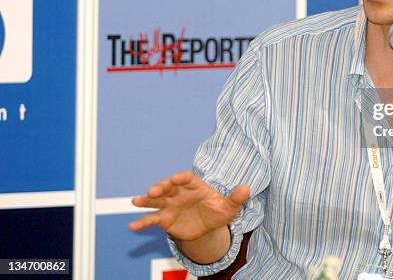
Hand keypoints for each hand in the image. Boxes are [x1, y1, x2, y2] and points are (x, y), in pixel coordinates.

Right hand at [128, 171, 249, 241]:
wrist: (207, 226)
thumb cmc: (218, 211)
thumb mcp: (229, 207)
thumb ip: (236, 198)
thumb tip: (247, 189)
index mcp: (195, 186)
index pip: (186, 178)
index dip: (180, 177)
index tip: (175, 178)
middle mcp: (179, 193)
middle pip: (168, 187)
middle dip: (160, 187)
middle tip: (153, 191)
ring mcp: (170, 205)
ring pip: (156, 200)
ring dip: (146, 200)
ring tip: (135, 201)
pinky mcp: (164, 219)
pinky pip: (151, 219)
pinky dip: (142, 222)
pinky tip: (132, 227)